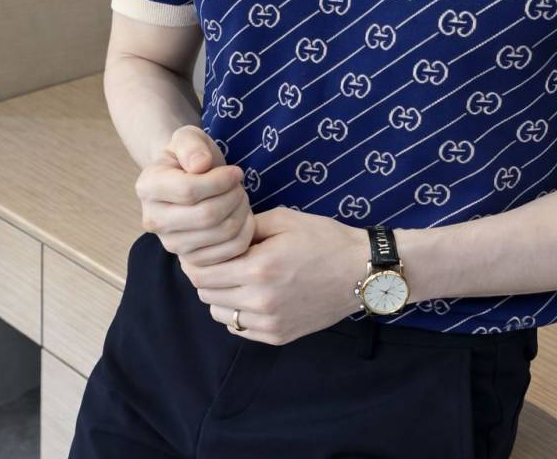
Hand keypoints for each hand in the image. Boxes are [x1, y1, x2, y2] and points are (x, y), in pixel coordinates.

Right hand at [136, 124, 253, 265]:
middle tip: (239, 185)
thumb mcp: (189, 137)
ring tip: (239, 197)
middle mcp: (153, 220)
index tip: (235, 171)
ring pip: (222, 233)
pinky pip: (231, 251)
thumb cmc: (191, 156)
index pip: (189, 191)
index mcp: (147, 187)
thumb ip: (191, 144)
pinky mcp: (191, 260)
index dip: (221, 181)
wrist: (190, 180)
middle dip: (234, 196)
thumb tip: (200, 165)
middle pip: (207, 215)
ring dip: (242, 211)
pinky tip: (242, 216)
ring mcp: (171, 245)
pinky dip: (246, 231)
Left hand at [181, 206, 367, 344]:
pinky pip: (240, 328)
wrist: (360, 271)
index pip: (201, 272)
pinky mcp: (278, 336)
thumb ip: (245, 227)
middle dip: (207, 275)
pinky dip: (238, 312)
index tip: (202, 248)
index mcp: (258, 268)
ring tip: (238, 277)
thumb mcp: (284, 220)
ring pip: (219, 314)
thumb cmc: (324, 239)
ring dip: (221, 295)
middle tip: (221, 259)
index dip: (196, 258)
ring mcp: (269, 323)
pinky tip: (253, 294)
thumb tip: (218, 235)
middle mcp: (259, 300)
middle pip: (206, 293)